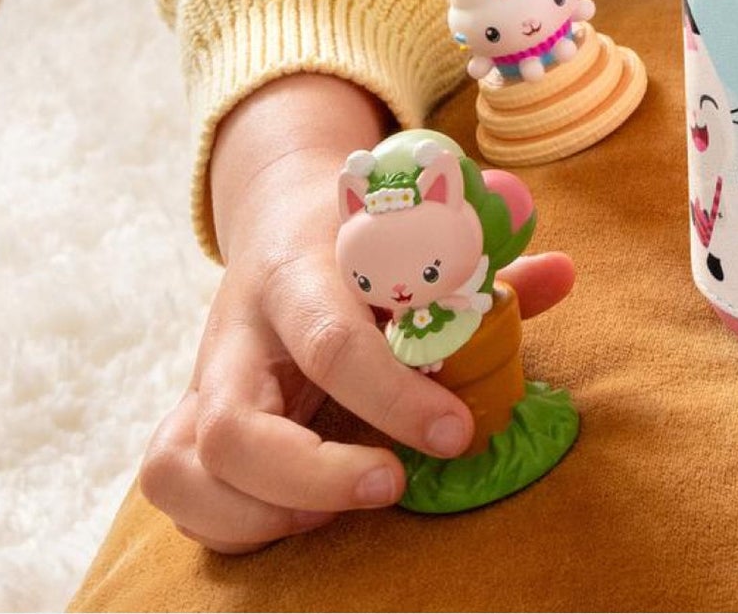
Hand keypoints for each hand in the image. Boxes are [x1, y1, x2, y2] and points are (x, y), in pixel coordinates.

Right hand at [138, 75, 574, 554]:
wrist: (280, 217)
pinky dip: (230, 520)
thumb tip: (563, 274)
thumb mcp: (414, 236)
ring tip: (342, 506)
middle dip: (314, 477)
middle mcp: (236, 332)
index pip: (332, 341)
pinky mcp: (186, 419)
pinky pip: (174, 488)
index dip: (394, 397)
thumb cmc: (361, 239)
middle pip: (233, 428)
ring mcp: (201, 379)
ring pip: (181, 467)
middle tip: (392, 487)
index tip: (456, 434)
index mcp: (298, 270)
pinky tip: (301, 514)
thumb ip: (486, 268)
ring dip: (264, 511)